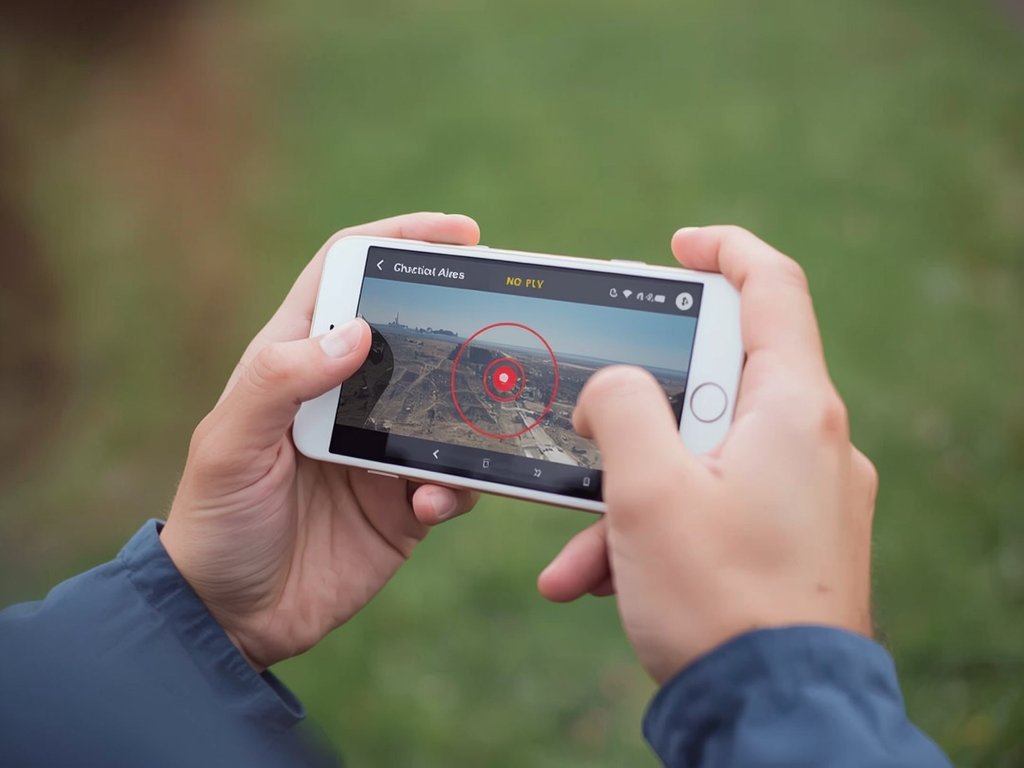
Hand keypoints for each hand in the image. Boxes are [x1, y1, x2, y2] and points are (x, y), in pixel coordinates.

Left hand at [161, 212, 480, 670]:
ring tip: (470, 428)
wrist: (234, 618)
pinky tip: (426, 505)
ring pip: (446, 407)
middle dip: (458, 323)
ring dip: (465, 416)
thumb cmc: (216, 522)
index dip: (398, 241)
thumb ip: (282, 380)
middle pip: (411, 334)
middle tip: (504, 320)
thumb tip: (357, 331)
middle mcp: (344, 396)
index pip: (346, 277)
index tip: (459, 234)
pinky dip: (452, 488)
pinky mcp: (405, 500)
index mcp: (296, 363)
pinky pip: (452, 479)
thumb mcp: (230, 445)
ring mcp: (379, 447)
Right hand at [538, 226, 877, 683]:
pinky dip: (654, 533)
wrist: (772, 713)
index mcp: (791, 408)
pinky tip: (592, 579)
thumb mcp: (645, 490)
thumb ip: (621, 407)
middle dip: (640, 410)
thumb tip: (613, 386)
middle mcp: (810, 442)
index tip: (677, 247)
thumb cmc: (717, 598)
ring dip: (630, 493)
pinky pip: (712, 510)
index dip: (725, 250)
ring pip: (702, 457)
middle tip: (593, 426)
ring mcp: (805, 495)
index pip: (773, 289)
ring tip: (575, 549)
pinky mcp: (790, 541)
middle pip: (720, 380)